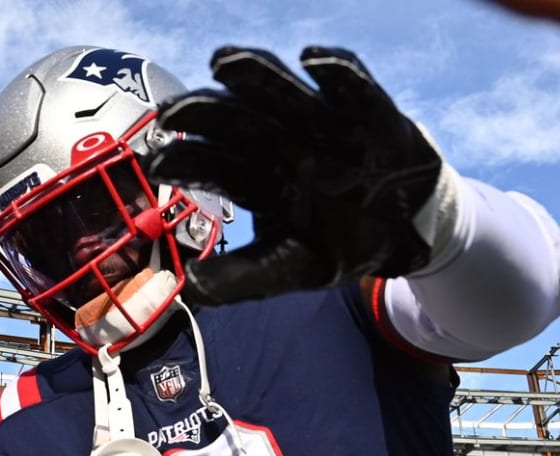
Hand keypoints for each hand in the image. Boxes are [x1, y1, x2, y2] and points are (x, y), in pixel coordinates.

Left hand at [148, 46, 452, 303]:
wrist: (404, 235)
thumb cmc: (340, 244)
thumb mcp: (291, 267)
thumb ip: (245, 278)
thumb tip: (192, 289)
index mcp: (256, 176)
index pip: (211, 163)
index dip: (183, 160)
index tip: (155, 164)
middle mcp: (280, 141)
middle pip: (233, 117)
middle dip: (201, 109)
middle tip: (171, 114)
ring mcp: (321, 122)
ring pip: (280, 90)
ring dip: (253, 73)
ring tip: (225, 62)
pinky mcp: (367, 112)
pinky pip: (353, 86)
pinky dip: (337, 72)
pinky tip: (315, 62)